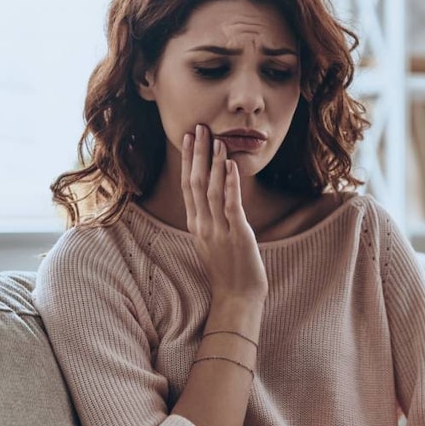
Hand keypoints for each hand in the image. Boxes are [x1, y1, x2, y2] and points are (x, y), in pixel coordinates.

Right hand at [182, 124, 268, 302]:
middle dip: (197, 153)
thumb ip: (210, 220)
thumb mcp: (213, 241)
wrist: (237, 297)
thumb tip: (212, 198)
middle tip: (197, 128)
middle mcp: (203, 225)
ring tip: (216, 140)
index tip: (187, 138)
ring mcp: (218, 230)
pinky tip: (231, 165)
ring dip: (214, 163)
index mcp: (196, 224)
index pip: (188, 185)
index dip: (188, 160)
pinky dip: (230, 184)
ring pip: (212, 190)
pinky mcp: (236, 235)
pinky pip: (231, 205)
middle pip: (196, 182)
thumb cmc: (228, 270)